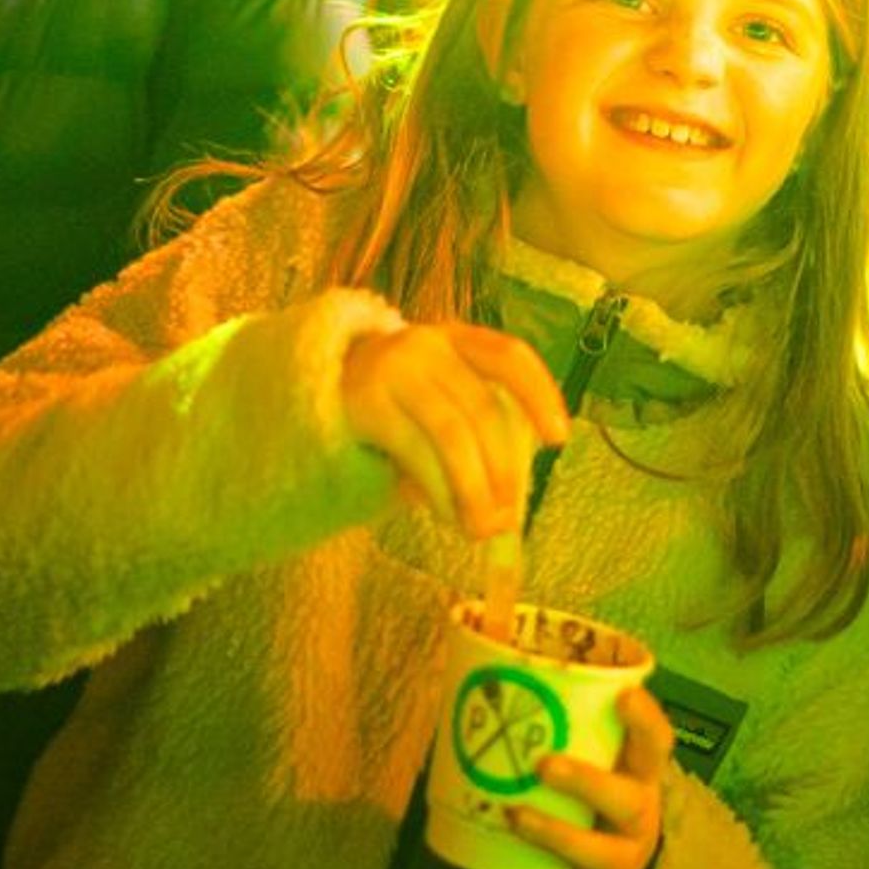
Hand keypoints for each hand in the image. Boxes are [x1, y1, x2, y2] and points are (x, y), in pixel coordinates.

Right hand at [342, 322, 567, 538]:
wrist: (309, 396)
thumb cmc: (394, 409)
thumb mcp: (440, 403)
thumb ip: (476, 435)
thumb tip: (508, 506)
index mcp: (457, 339)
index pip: (509, 357)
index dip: (540, 395)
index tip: (558, 438)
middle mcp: (427, 345)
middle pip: (483, 408)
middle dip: (504, 470)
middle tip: (509, 519)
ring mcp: (394, 369)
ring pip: (453, 434)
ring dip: (474, 489)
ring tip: (481, 529)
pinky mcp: (367, 402)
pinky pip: (417, 451)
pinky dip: (439, 490)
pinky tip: (446, 514)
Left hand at [506, 686, 674, 868]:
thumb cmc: (593, 793)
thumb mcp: (597, 758)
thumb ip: (566, 724)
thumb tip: (493, 653)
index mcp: (641, 773)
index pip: (656, 744)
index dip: (645, 721)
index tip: (622, 696)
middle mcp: (639, 815)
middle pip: (627, 800)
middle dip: (587, 782)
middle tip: (544, 764)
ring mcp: (621, 860)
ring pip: (597, 852)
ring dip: (555, 833)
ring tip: (514, 814)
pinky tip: (503, 865)